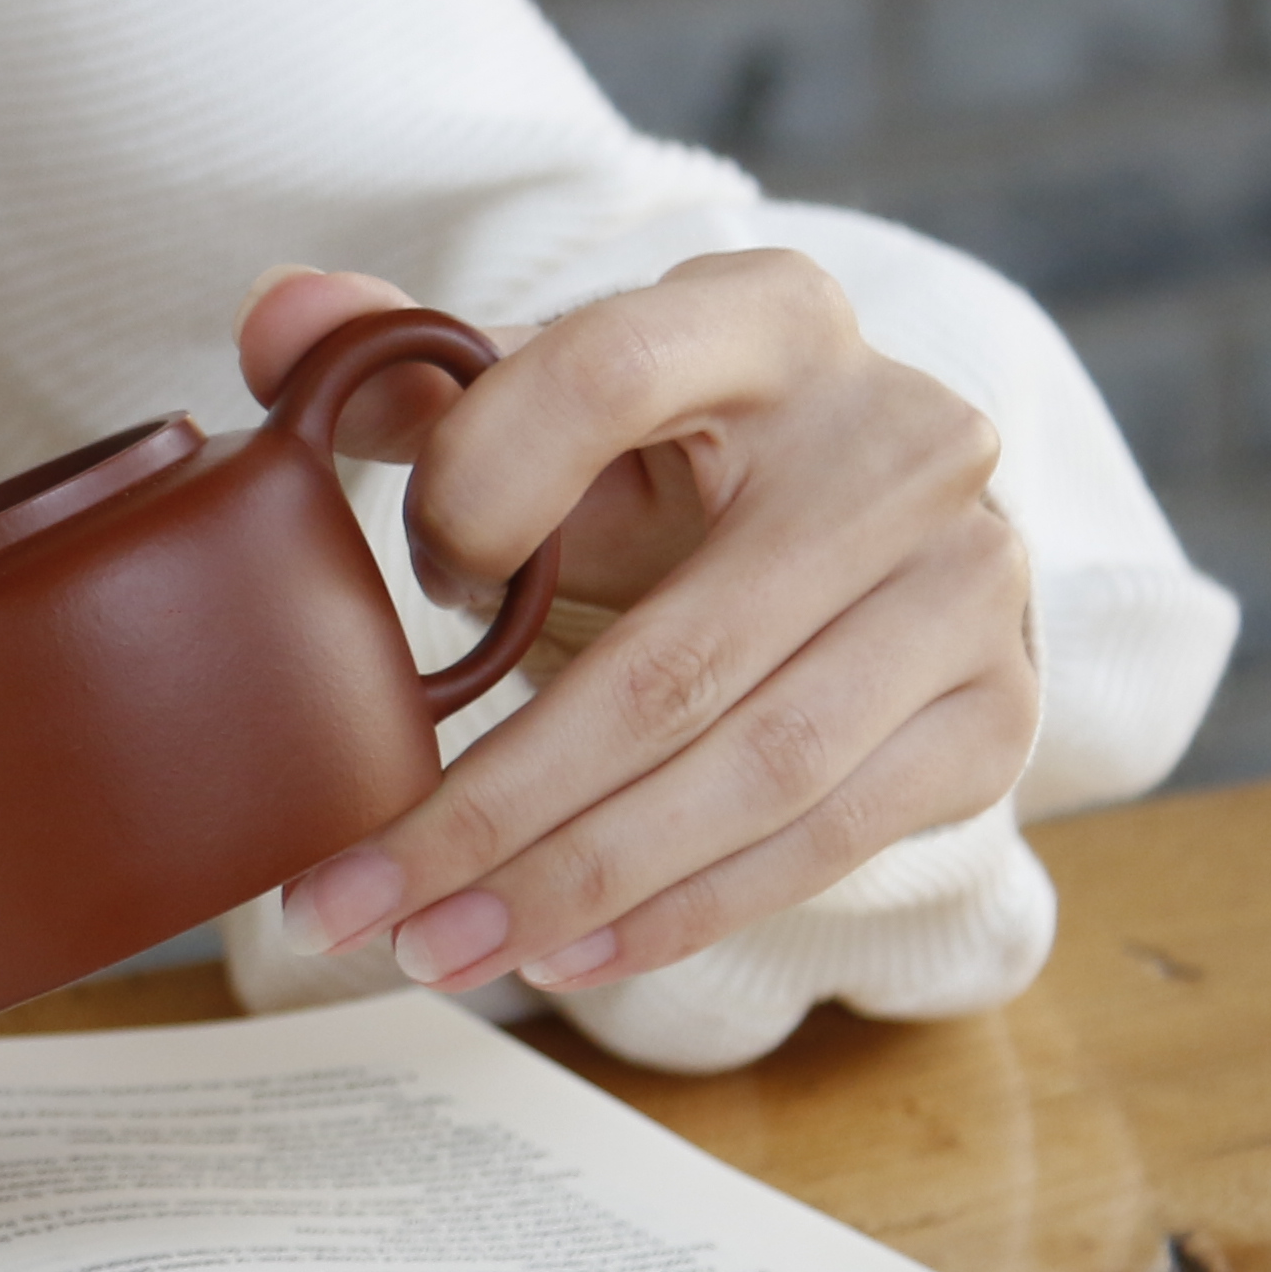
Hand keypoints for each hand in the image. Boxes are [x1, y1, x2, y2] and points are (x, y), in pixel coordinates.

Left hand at [248, 251, 1034, 999]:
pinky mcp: (993, 715)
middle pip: (676, 656)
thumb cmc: (676, 454)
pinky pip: (824, 841)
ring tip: (431, 950)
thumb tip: (277, 319)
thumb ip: (413, 365)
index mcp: (771, 317)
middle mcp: (903, 442)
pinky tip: (557, 953)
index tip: (409, 579)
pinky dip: (680, 913)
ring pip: (752, 771)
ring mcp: (969, 587)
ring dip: (575, 885)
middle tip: (348, 897)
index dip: (483, 479)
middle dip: (492, 804)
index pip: (610, 374)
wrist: (872, 525)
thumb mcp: (556, 393)